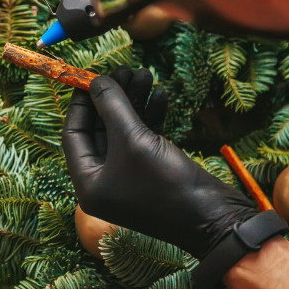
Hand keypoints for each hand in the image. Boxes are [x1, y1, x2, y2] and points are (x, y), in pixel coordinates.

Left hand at [62, 66, 257, 257]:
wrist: (215, 220)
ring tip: (146, 74)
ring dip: (134, 102)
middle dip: (112, 98)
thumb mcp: (133, 139)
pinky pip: (144, 139)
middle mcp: (104, 182)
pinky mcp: (153, 172)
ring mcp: (129, 177)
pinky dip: (150, 116)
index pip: (73, 135)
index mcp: (88, 182)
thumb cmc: (166, 184)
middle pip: (99, 129)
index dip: (81, 103)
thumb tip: (97, 81)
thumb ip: (112, 106)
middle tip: (125, 69)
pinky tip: (161, 95)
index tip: (88, 75)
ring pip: (124, 130)